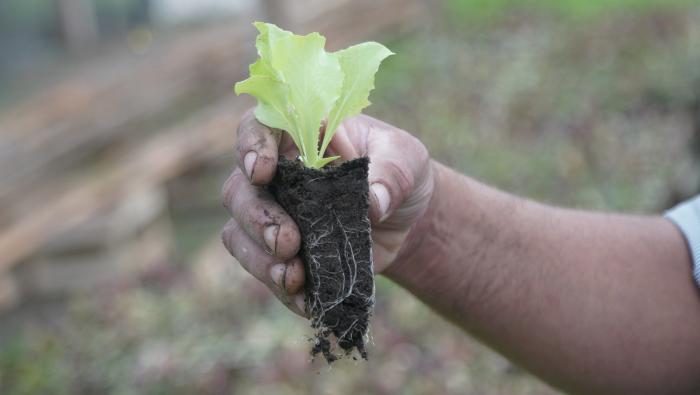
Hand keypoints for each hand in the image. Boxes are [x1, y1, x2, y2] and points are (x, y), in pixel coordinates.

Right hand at [221, 109, 433, 315]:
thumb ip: (393, 173)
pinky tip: (306, 301)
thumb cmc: (399, 172)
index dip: (250, 146)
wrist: (406, 218)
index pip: (258, 126)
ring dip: (260, 259)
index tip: (262, 171)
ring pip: (239, 234)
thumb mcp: (408, 159)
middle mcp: (276, 173)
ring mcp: (273, 215)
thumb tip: (373, 202)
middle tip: (286, 243)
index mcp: (300, 135)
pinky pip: (265, 271)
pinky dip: (281, 289)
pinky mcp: (281, 254)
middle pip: (239, 190)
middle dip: (257, 219)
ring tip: (293, 277)